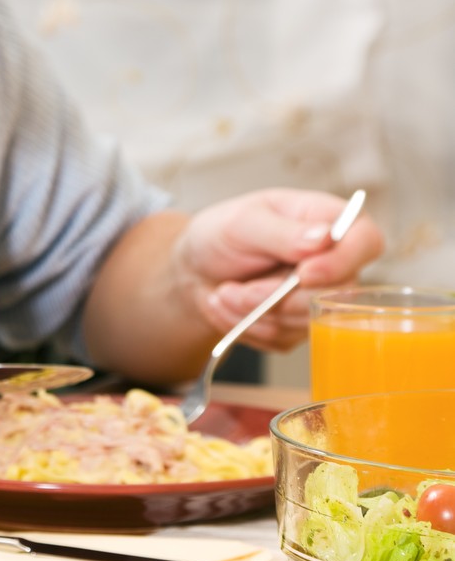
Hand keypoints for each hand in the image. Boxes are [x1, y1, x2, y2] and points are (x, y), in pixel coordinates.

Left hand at [176, 188, 384, 350]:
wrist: (195, 269)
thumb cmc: (221, 234)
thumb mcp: (243, 223)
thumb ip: (282, 232)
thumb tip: (325, 238)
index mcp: (329, 221)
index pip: (365, 242)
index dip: (342, 262)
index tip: (303, 274)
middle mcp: (334, 261)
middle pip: (335, 294)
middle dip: (275, 297)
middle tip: (234, 289)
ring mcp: (320, 298)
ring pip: (305, 322)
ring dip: (254, 313)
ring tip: (225, 291)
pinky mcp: (298, 326)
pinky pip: (282, 339)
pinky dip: (247, 326)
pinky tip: (230, 305)